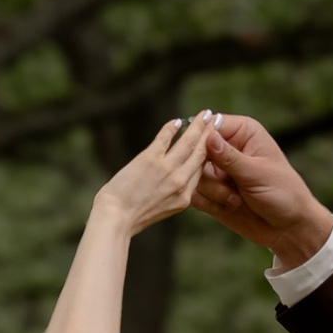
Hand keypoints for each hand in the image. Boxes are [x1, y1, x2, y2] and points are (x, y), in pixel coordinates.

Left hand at [97, 113, 212, 234]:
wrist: (115, 218)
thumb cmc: (133, 217)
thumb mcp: (163, 209)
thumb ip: (174, 194)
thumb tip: (177, 180)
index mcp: (185, 197)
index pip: (201, 170)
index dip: (209, 153)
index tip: (215, 141)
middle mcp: (180, 182)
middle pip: (201, 153)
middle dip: (210, 134)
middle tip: (217, 119)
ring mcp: (166, 169)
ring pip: (188, 142)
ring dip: (198, 126)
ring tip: (206, 114)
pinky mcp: (150, 159)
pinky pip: (165, 138)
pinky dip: (171, 127)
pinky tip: (177, 121)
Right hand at [193, 111, 332, 272]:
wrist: (287, 228)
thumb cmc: (283, 193)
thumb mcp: (257, 173)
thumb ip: (229, 157)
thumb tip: (207, 136)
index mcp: (242, 132)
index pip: (210, 125)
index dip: (202, 140)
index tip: (206, 159)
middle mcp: (226, 148)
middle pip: (195, 151)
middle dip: (207, 172)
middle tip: (227, 184)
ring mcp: (217, 170)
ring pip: (192, 174)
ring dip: (212, 191)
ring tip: (236, 200)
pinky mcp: (211, 191)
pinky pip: (194, 194)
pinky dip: (209, 203)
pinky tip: (230, 207)